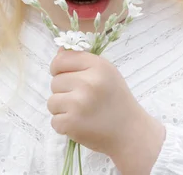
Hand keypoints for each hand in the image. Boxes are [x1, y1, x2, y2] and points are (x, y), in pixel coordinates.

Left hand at [48, 48, 164, 171]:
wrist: (130, 132)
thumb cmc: (116, 99)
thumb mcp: (106, 72)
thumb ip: (82, 60)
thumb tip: (58, 50)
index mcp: (98, 66)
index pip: (61, 59)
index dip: (59, 69)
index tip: (68, 77)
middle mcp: (88, 82)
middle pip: (55, 81)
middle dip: (64, 91)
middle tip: (82, 100)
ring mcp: (79, 103)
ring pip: (52, 101)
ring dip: (62, 109)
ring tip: (81, 112)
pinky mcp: (72, 123)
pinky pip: (54, 120)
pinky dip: (64, 125)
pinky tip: (80, 124)